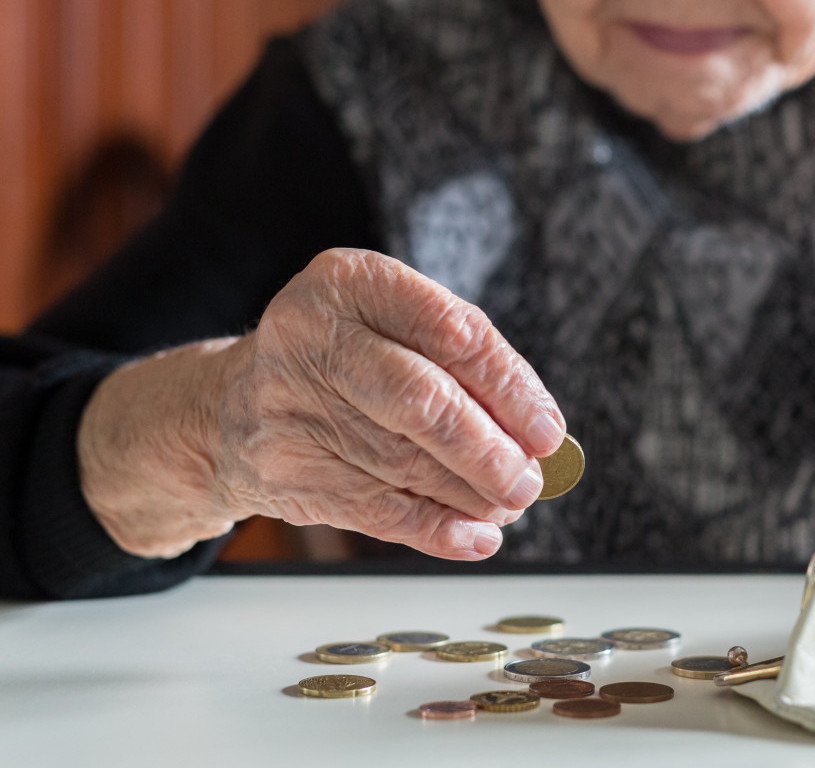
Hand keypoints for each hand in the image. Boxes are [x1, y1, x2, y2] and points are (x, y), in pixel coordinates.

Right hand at [79, 248, 564, 559]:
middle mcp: (310, 337)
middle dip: (488, 450)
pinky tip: (474, 536)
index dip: (510, 387)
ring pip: (403, 463)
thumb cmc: (342, 361)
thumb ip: (460, 365)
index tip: (547, 430)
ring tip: (508, 504)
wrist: (229, 407)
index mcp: (350, 282)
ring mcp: (288, 405)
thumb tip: (536, 435)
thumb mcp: (389, 327)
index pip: (450, 331)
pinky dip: (435, 528)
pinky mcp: (282, 470)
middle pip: (421, 401)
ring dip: (470, 494)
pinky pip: (376, 509)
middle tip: (529, 481)